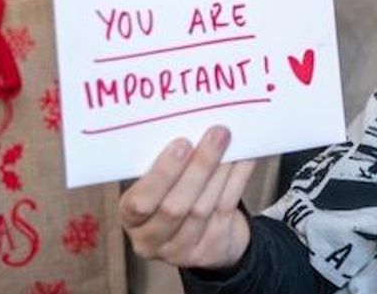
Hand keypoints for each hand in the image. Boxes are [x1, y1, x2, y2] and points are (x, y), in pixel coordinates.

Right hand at [119, 125, 256, 269]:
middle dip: (199, 167)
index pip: (140, 202)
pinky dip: (237, 181)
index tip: (182, 143)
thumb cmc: (173, 197)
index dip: (162, 174)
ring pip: (203, 208)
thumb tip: (193, 125)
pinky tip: (244, 159)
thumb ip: (166, 166)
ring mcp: (181, 250)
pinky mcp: (210, 250)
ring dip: (220, 171)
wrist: (201, 236)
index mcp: (132, 219)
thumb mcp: (158, 187)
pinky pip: (225, 210)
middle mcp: (151, 240)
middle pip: (176, 206)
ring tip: (231, 143)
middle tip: (216, 134)